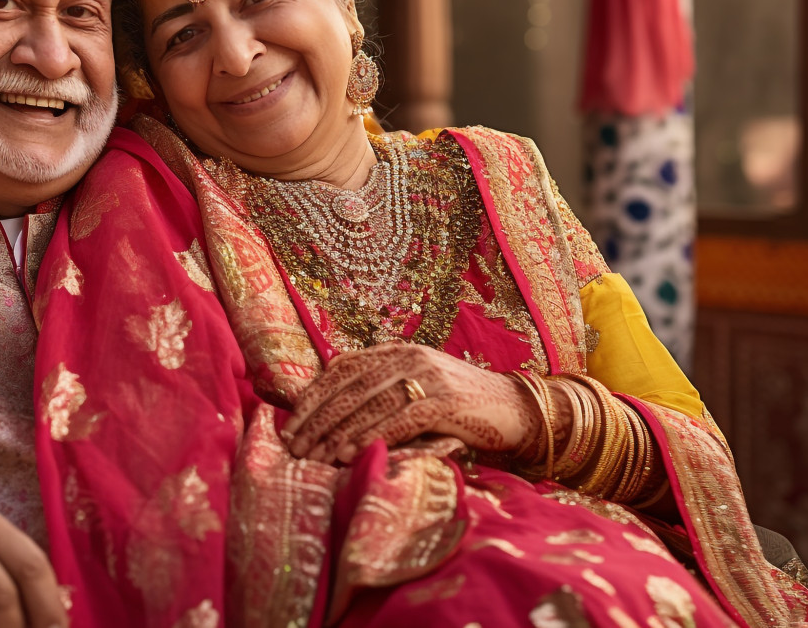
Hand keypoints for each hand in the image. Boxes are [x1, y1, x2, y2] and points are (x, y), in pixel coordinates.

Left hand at [282, 343, 540, 464]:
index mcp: (397, 351)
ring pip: (368, 406)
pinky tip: (349, 454)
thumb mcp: (418, 388)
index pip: (342, 368)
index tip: (290, 421)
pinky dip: (370, 437)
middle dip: (317, 419)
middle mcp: (409, 358)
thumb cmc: (462, 406)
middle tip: (293, 445)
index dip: (313, 394)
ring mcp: (428, 378)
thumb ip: (382, 391)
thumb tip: (331, 414)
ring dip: (336, 434)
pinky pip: (398, 421)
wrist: (518, 410)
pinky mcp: (445, 402)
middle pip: (350, 388)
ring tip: (313, 456)